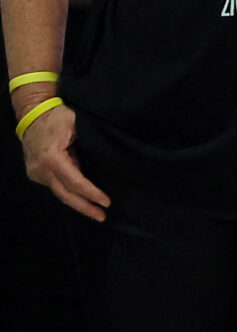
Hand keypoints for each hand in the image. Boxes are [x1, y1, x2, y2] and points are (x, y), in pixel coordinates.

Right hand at [18, 104, 109, 221]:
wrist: (32, 114)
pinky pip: (56, 186)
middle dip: (85, 207)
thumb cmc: (58, 116)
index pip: (75, 181)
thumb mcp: (77, 123)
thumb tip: (109, 155)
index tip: (106, 202)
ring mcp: (36, 173)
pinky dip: (69, 192)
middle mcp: (41, 170)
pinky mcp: (36, 173)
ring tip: (96, 211)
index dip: (91, 193)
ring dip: (78, 202)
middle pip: (65, 194)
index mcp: (51, 158)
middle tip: (102, 217)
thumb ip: (91, 140)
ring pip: (60, 192)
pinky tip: (83, 199)